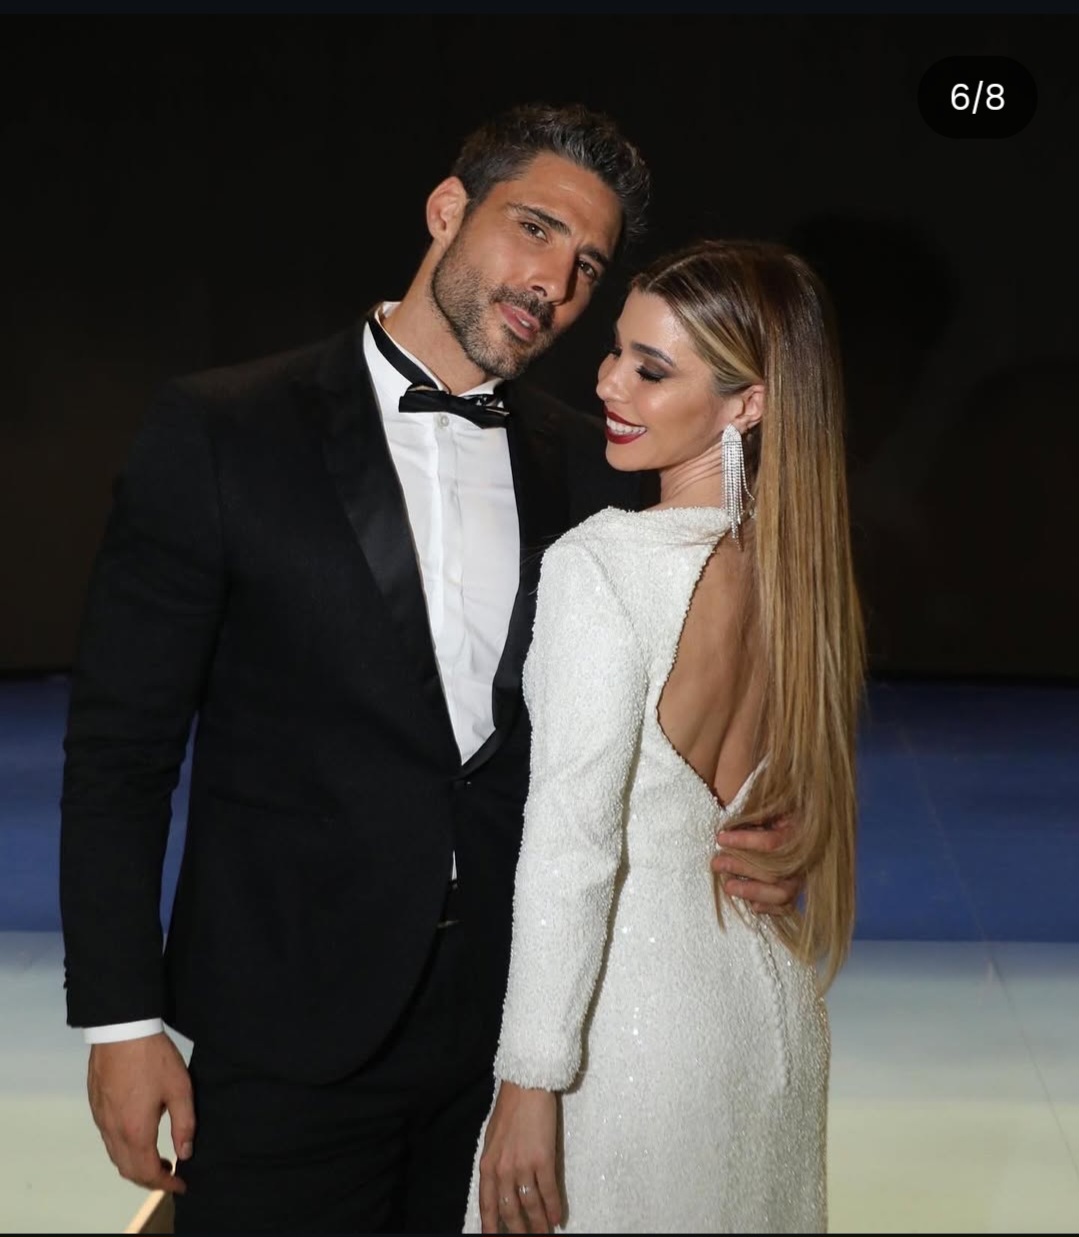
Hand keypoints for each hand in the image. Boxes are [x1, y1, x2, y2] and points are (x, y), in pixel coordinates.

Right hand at [87, 1032, 193, 1194]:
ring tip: (158, 1159)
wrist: (121, 1031)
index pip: (148, 1172)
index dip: (166, 1183)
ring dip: (136, 1166)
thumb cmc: (154, 1058)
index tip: (182, 1184)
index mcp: (136, 1131)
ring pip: (116, 1157)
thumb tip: (185, 1153)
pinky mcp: (96, 1108)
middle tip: (171, 1174)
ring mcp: (101, 1120)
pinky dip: (124, 1150)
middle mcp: (114, 1132)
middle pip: (128, 1170)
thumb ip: (184, 1124)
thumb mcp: (180, 1088)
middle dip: (150, 1179)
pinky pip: (109, 1141)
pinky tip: (139, 1136)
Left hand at [478, 1080, 560, 1233]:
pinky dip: (554, 1207)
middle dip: (519, 1230)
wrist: (526, 1085)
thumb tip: (501, 1187)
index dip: (491, 1226)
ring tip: (544, 1234)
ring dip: (539, 1224)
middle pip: (510, 1211)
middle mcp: (503, 1169)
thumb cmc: (509, 1109)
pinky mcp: (543, 1158)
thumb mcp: (493, 1139)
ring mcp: (523, 1165)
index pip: (487, 1205)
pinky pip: (549, 1191)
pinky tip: (558, 1218)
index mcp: (487, 1164)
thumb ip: (495, 1164)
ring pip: (531, 1205)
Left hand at [712, 814, 803, 914]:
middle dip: (741, 866)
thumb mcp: (771, 807)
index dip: (744, 841)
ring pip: (782, 893)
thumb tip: (735, 821)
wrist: (798, 829)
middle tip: (717, 863)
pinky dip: (769, 908)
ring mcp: (802, 877)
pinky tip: (751, 903)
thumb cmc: (777, 816)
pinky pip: (786, 907)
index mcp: (798, 832)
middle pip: (774, 869)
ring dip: (752, 891)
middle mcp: (804, 858)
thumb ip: (758, 814)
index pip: (771, 841)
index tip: (721, 838)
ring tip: (728, 886)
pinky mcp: (798, 892)